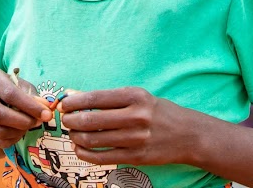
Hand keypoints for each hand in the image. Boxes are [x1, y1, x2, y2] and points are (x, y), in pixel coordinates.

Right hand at [0, 68, 52, 150]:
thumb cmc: (9, 90)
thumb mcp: (21, 87)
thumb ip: (33, 96)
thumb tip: (46, 108)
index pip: (9, 93)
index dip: (30, 106)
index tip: (47, 114)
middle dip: (22, 121)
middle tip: (38, 122)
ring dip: (18, 132)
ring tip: (28, 127)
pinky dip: (11, 140)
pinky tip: (18, 133)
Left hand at [58, 87, 191, 166]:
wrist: (188, 135)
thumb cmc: (158, 112)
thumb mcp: (140, 97)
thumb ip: (113, 99)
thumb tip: (80, 101)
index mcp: (135, 96)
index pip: (96, 98)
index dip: (75, 102)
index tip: (64, 104)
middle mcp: (136, 116)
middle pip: (92, 120)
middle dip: (72, 120)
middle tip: (66, 120)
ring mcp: (136, 138)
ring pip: (94, 140)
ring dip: (77, 137)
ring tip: (73, 133)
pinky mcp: (136, 157)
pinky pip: (103, 157)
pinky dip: (86, 154)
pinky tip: (80, 149)